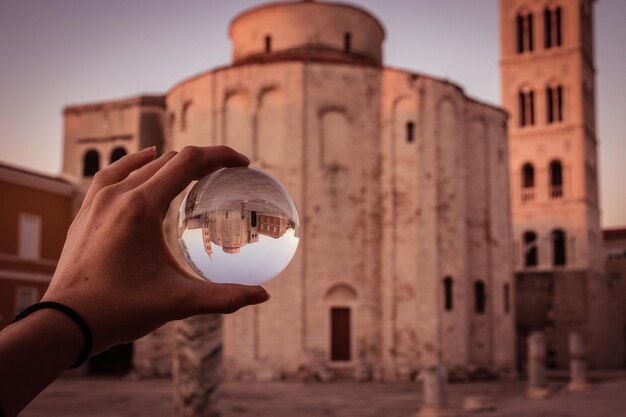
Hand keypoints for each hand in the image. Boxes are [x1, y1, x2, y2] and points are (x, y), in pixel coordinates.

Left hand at [43, 146, 269, 353]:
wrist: (64, 322)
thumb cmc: (119, 310)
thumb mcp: (177, 302)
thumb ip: (224, 297)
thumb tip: (262, 295)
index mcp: (142, 207)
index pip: (188, 162)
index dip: (220, 156)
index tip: (242, 162)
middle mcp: (118, 195)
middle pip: (168, 160)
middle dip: (202, 160)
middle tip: (226, 171)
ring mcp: (98, 201)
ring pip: (140, 165)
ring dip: (171, 162)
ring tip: (193, 168)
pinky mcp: (87, 212)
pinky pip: (114, 174)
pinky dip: (135, 164)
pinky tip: (143, 163)